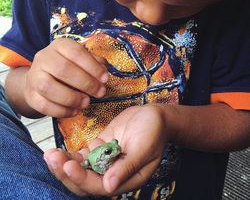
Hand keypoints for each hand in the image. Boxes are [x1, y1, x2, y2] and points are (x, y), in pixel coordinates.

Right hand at [24, 38, 108, 116]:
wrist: (41, 78)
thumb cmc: (67, 67)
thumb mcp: (81, 60)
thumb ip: (94, 62)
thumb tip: (104, 69)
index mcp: (59, 45)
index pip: (75, 52)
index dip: (92, 66)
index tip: (105, 78)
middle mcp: (44, 57)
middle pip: (63, 69)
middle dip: (86, 83)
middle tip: (100, 92)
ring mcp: (34, 76)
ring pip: (48, 87)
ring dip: (71, 98)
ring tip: (86, 103)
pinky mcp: (30, 95)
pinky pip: (43, 105)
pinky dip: (61, 111)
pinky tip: (74, 111)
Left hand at [44, 105, 168, 195]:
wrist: (153, 116)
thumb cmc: (153, 131)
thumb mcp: (144, 148)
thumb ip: (127, 167)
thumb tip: (109, 186)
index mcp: (125, 179)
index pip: (99, 186)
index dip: (82, 178)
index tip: (68, 166)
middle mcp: (112, 174)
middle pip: (85, 181)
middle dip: (66, 172)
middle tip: (52, 158)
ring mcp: (105, 161)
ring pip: (81, 169)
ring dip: (65, 163)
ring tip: (50, 154)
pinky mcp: (100, 148)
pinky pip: (83, 156)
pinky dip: (70, 155)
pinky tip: (58, 150)